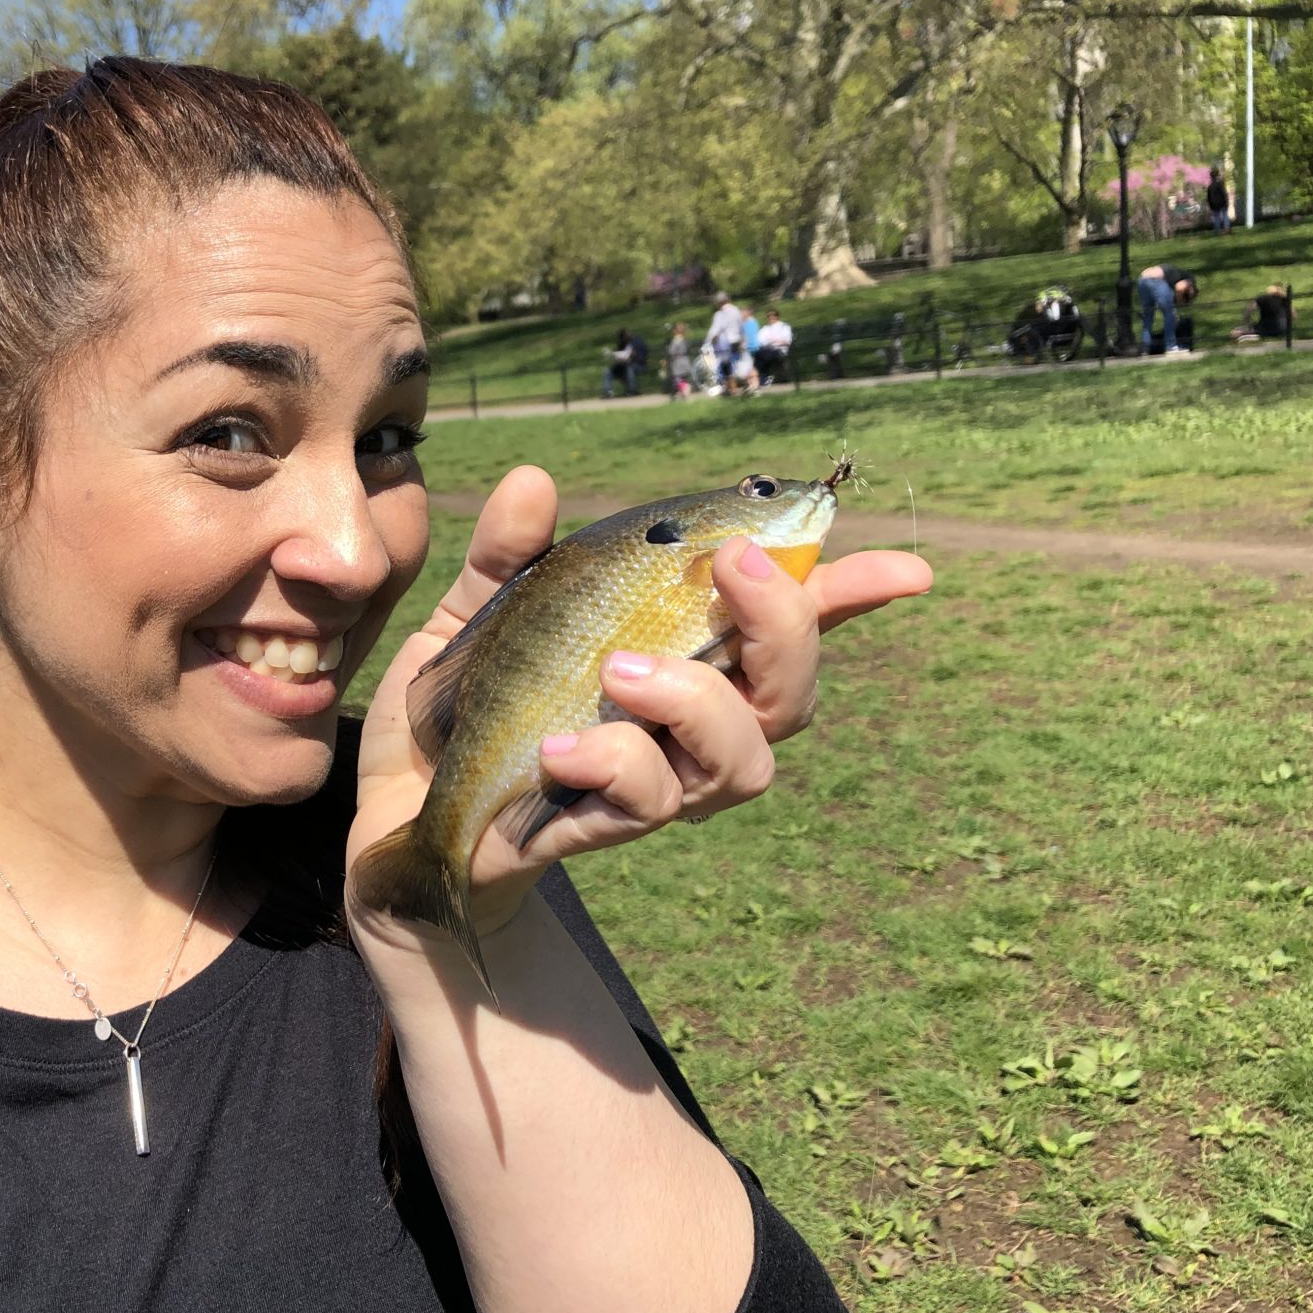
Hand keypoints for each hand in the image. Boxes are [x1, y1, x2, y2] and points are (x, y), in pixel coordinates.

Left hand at [347, 467, 932, 943]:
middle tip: (730, 567)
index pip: (786, 623)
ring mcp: (657, 781)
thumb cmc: (463, 708)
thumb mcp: (478, 615)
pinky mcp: (604, 829)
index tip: (908, 570)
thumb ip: (509, 554)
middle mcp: (688, 724)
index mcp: (677, 652)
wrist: (403, 807)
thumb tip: (532, 482)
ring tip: (621, 670)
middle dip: (787, 624)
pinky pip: (648, 800)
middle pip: (791, 689)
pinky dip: (612, 760)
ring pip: (744, 757)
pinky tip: (558, 743)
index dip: (852, 594)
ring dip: (698, 699)